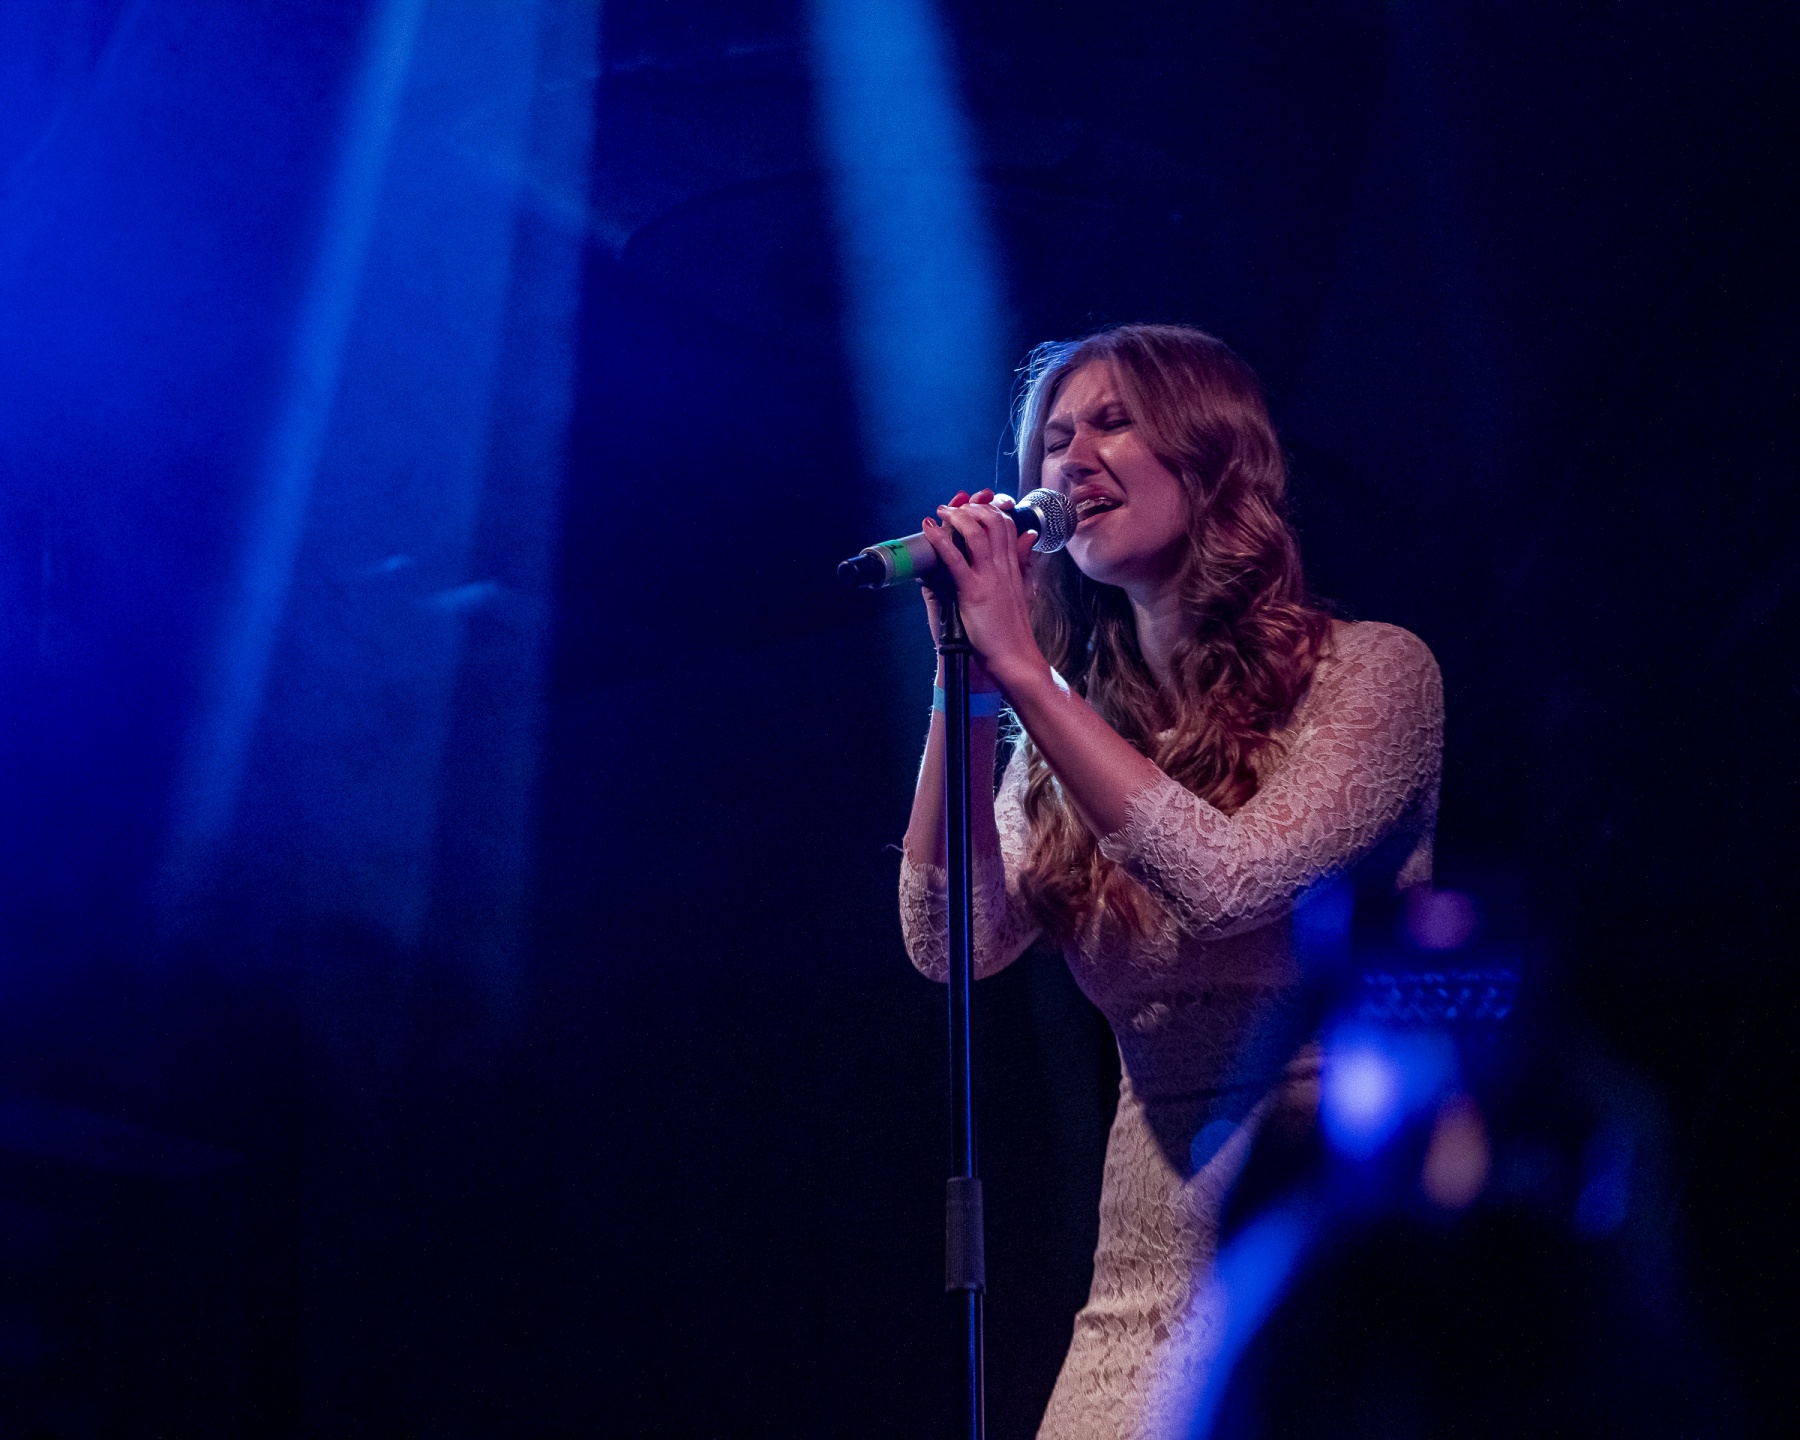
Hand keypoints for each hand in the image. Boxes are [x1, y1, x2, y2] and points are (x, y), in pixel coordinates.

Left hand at [918, 488, 1046, 694]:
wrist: (1015, 659)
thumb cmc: (1013, 631)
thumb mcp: (1022, 589)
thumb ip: (1022, 561)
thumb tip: (1029, 536)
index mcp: (1013, 568)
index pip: (1007, 525)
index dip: (991, 509)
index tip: (976, 502)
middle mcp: (1004, 568)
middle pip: (993, 522)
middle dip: (973, 507)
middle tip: (955, 505)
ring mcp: (990, 578)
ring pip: (977, 533)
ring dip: (957, 516)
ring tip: (942, 511)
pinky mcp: (974, 592)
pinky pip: (956, 559)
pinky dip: (940, 540)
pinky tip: (929, 529)